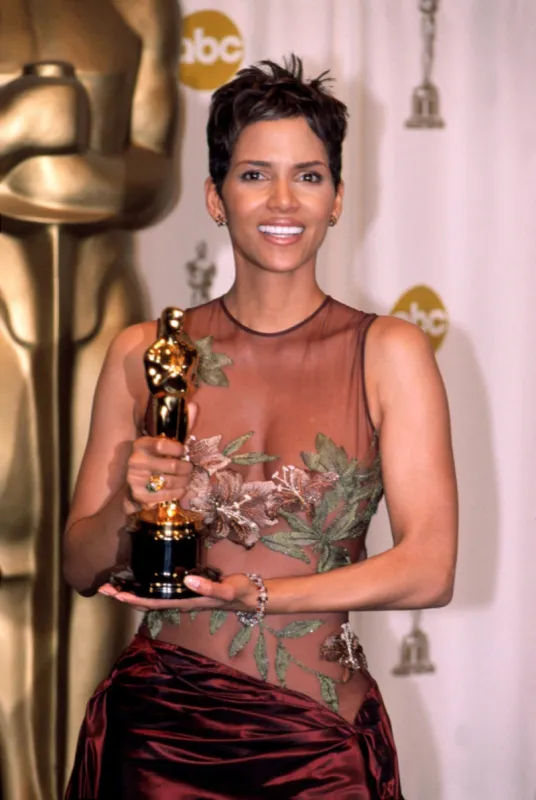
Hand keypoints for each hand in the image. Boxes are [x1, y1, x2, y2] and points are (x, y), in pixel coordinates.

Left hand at [98, 573, 255, 612]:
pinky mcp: (184, 588)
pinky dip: (144, 584)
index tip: (115, 593)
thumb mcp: (226, 589)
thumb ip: (209, 586)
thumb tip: (186, 580)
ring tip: (112, 583)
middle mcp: (178, 601)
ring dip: (130, 591)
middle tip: (102, 586)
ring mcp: (180, 596)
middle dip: (123, 595)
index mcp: (184, 602)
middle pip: (144, 601)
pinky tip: (138, 578)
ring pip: (149, 595)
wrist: (247, 596)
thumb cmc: (237, 591)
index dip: (132, 599)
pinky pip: (158, 589)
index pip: (152, 602)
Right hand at [124, 402, 197, 513]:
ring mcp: (135, 479)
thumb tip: (194, 405)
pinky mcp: (139, 496)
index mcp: (141, 444)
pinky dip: (178, 493)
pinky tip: (182, 489)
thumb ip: (182, 426)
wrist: (137, 484)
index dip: (177, 448)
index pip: (160, 444)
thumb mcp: (168, 442)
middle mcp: (135, 461)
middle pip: (170, 465)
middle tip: (190, 468)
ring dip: (185, 481)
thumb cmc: (157, 459)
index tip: (184, 451)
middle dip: (186, 468)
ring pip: (170, 481)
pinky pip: (166, 495)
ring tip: (188, 479)